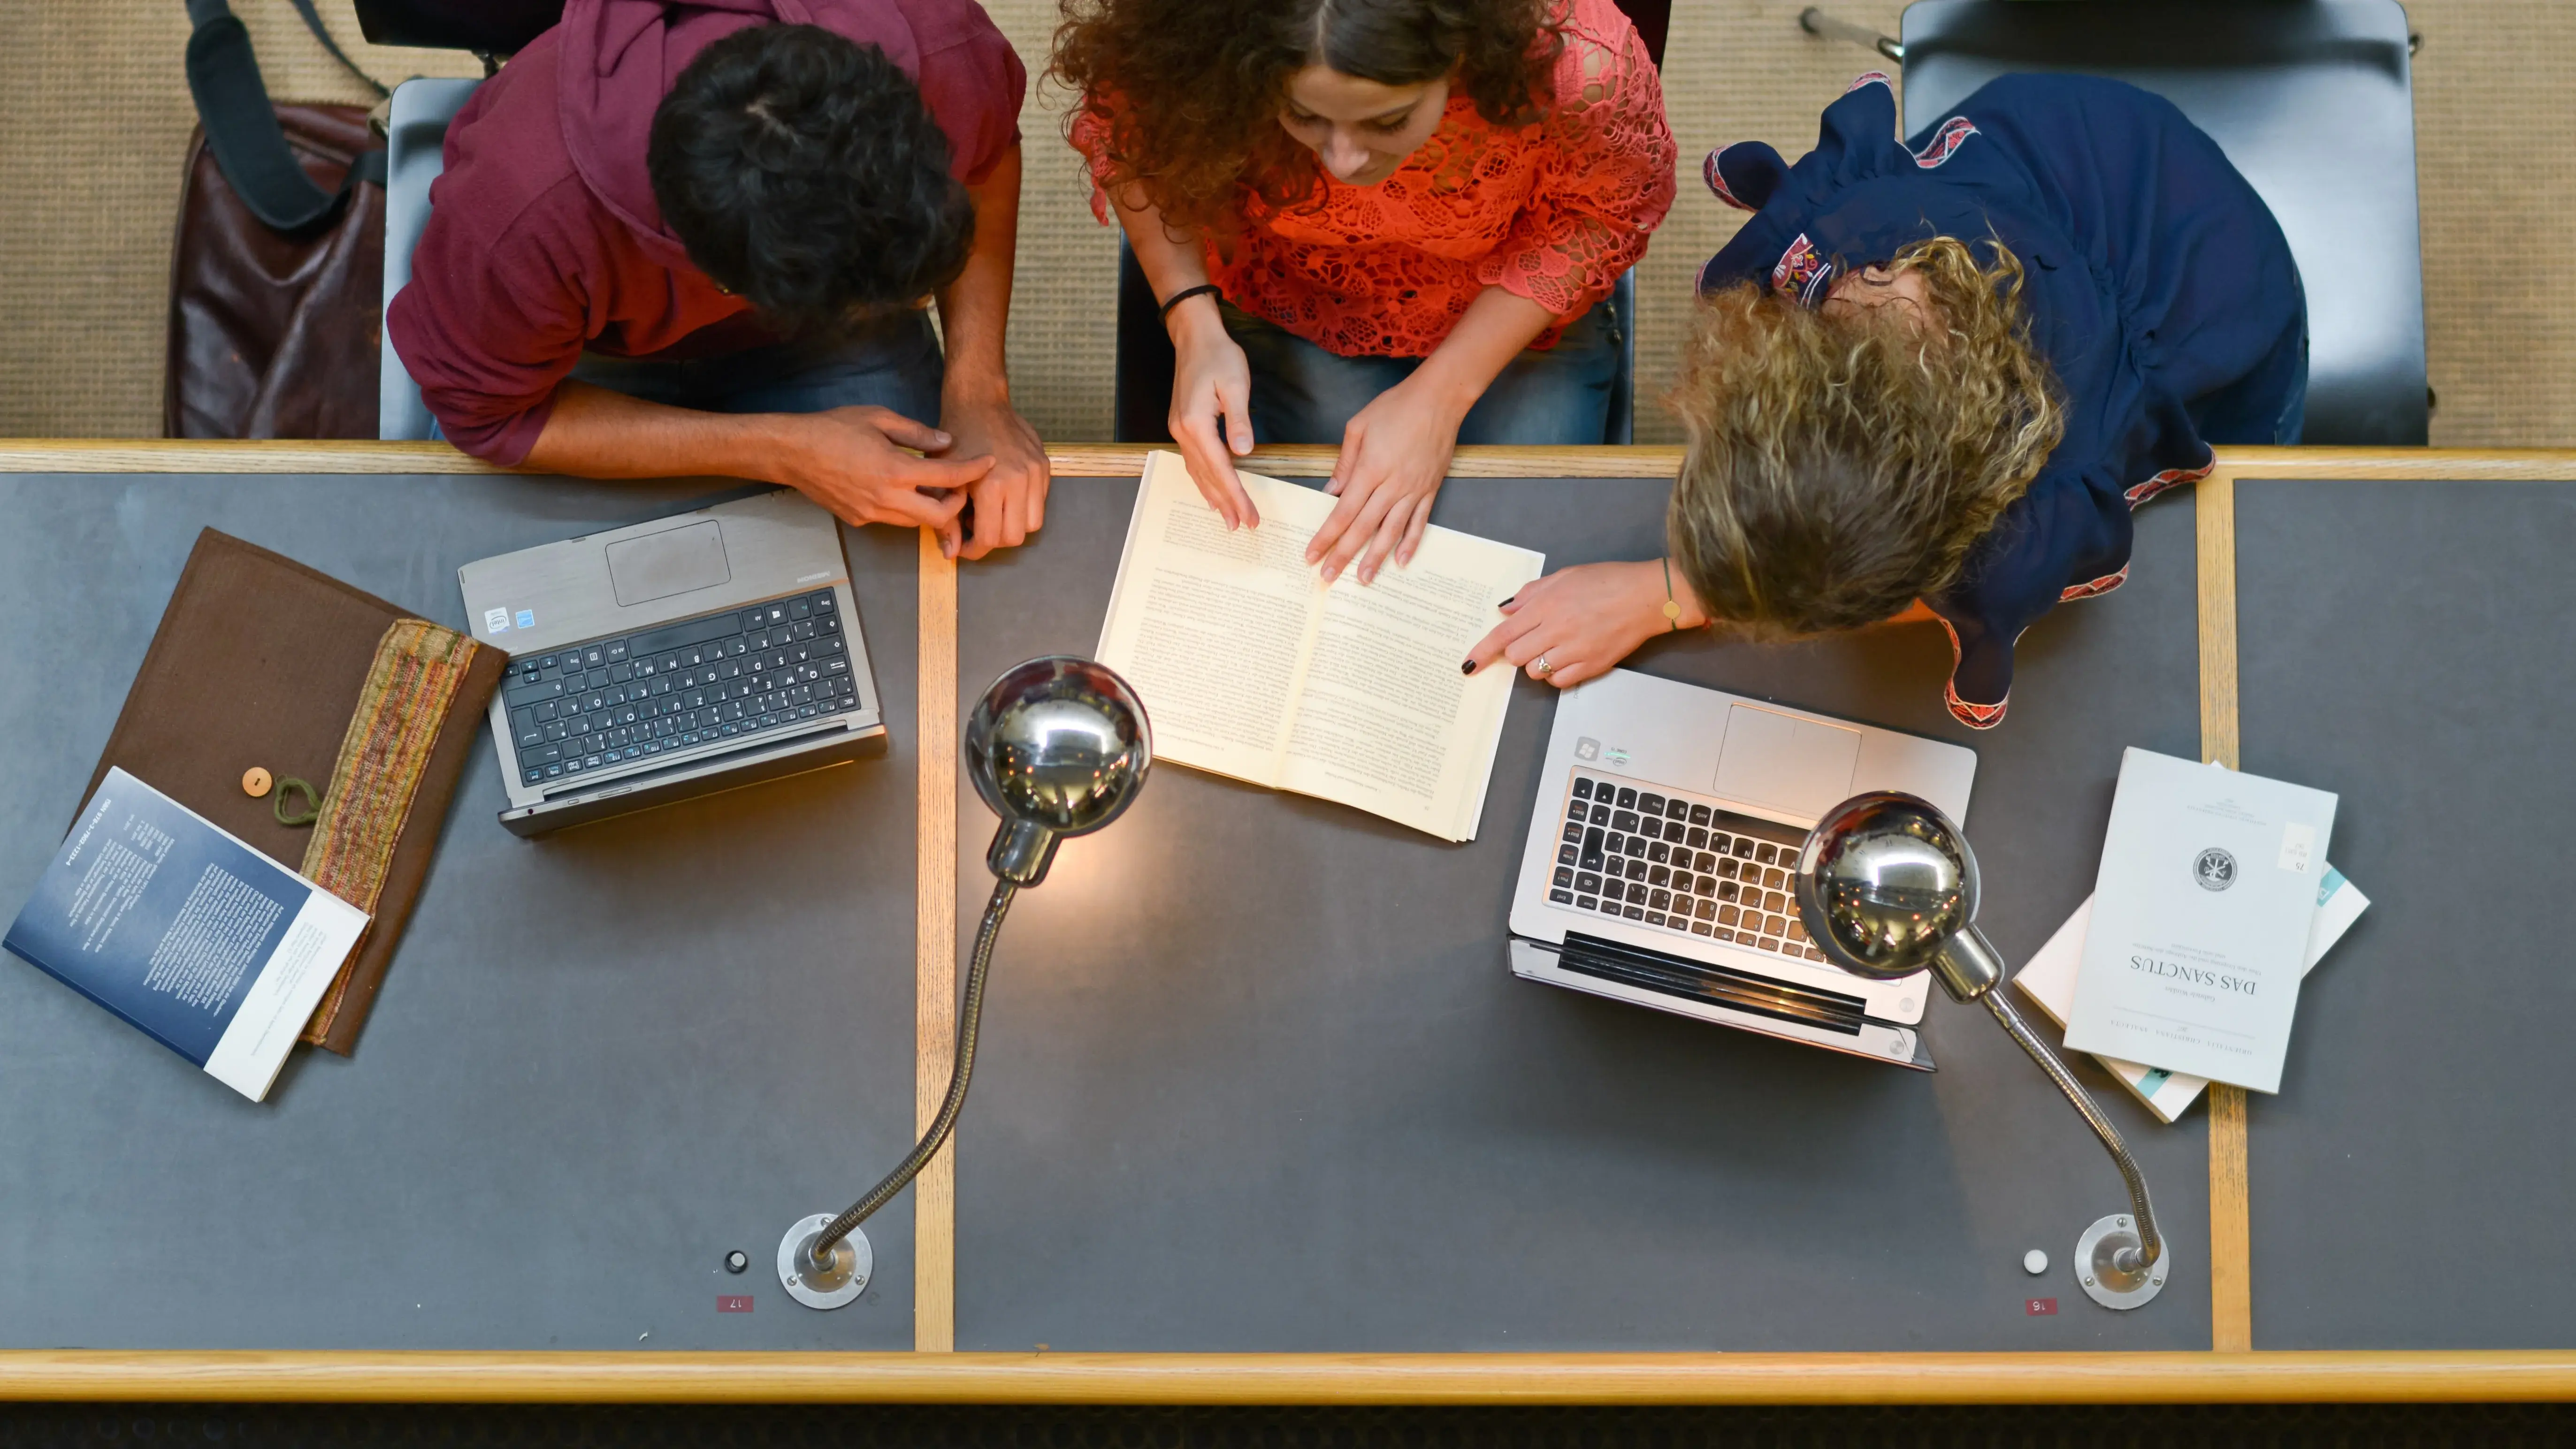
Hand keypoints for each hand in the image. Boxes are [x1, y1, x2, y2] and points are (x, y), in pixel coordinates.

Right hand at [774, 405, 985, 555]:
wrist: (792, 451)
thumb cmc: (833, 428)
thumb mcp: (879, 418)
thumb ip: (916, 433)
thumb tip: (946, 442)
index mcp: (895, 470)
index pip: (949, 477)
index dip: (973, 470)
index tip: (988, 462)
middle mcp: (887, 498)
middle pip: (939, 516)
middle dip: (957, 504)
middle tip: (960, 485)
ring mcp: (872, 513)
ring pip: (917, 522)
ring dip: (932, 508)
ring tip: (934, 487)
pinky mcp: (860, 520)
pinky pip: (894, 520)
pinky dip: (907, 509)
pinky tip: (903, 490)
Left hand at [937, 387, 1048, 559]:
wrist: (979, 403)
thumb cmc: (955, 439)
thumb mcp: (943, 479)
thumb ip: (946, 518)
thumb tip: (950, 552)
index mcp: (992, 485)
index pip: (990, 538)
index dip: (974, 550)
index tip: (964, 547)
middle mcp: (1019, 481)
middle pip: (1014, 537)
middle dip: (994, 541)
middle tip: (976, 529)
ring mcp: (1035, 473)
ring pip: (1033, 524)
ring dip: (1012, 526)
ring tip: (993, 512)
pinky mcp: (1044, 466)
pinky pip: (1039, 502)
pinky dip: (1023, 508)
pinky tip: (1004, 495)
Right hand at [1167, 301, 1259, 528]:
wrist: (1195, 337)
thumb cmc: (1219, 357)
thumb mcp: (1236, 385)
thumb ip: (1239, 420)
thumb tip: (1244, 452)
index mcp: (1196, 424)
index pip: (1221, 469)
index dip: (1236, 495)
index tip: (1250, 517)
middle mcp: (1182, 432)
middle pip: (1206, 476)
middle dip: (1225, 503)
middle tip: (1241, 527)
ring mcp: (1179, 430)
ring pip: (1196, 472)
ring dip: (1212, 496)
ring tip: (1227, 518)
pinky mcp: (1182, 425)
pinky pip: (1192, 461)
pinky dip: (1203, 480)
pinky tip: (1210, 491)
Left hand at [1306, 373, 1466, 584]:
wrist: (1440, 398)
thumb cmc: (1396, 407)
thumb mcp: (1359, 426)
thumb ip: (1344, 462)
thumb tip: (1331, 492)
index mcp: (1370, 469)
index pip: (1343, 511)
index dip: (1326, 536)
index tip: (1312, 555)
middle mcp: (1392, 485)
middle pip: (1363, 527)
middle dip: (1344, 555)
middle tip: (1328, 577)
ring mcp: (1413, 490)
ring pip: (1391, 531)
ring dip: (1375, 557)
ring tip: (1363, 579)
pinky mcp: (1430, 490)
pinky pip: (1419, 522)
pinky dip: (1410, 543)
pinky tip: (1400, 561)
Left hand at [1462, 560, 1704, 688]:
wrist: (1646, 597)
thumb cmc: (1607, 580)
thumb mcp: (1564, 576)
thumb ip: (1531, 594)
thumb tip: (1505, 610)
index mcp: (1547, 605)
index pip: (1503, 634)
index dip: (1482, 652)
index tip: (1468, 665)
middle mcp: (1556, 629)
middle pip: (1516, 656)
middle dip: (1516, 651)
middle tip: (1531, 640)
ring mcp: (1574, 650)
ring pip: (1536, 671)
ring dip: (1537, 663)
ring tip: (1554, 647)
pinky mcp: (1591, 666)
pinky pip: (1559, 682)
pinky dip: (1556, 674)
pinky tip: (1567, 658)